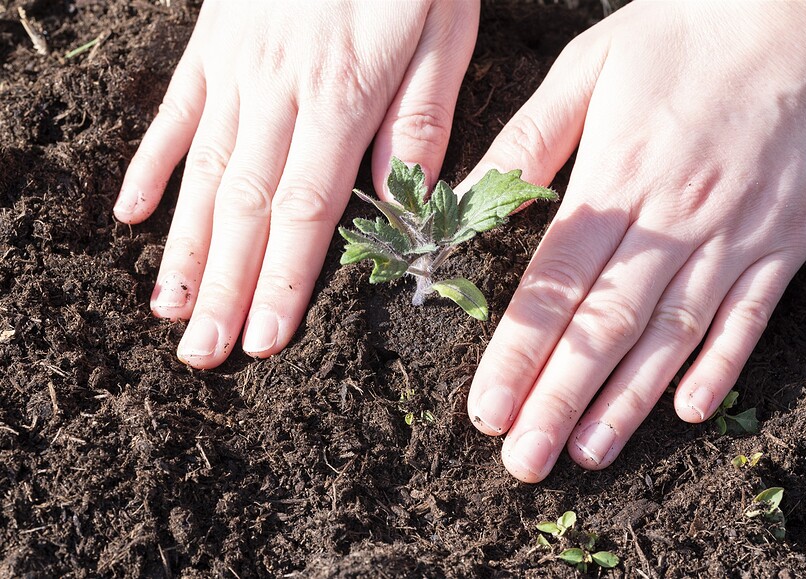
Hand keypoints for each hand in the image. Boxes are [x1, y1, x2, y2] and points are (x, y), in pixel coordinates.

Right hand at [114, 0, 478, 368]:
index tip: (263, 339)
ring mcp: (235, 67)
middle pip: (248, 206)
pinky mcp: (211, 45)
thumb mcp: (443, 30)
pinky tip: (130, 216)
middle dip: (225, 287)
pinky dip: (150, 167)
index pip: (309, 209)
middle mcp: (279, 90)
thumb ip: (421, 120)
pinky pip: (175, 114)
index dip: (284, 280)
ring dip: (185, 247)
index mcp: (344, 95)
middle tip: (202, 355)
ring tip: (169, 310)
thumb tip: (402, 203)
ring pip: (205, 172)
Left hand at [463, 0, 805, 481]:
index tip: (487, 410)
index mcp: (615, 178)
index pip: (554, 285)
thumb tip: (462, 198)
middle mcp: (673, 219)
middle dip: (559, 400)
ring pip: (673, 335)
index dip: (518, 353)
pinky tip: (688, 411)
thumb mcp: (588, 68)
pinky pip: (751, 315)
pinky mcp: (783, 239)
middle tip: (523, 461)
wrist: (805, 6)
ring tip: (587, 453)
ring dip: (628, 401)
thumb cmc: (685, 31)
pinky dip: (721, 365)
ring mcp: (734, 234)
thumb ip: (526, 142)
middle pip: (605, 327)